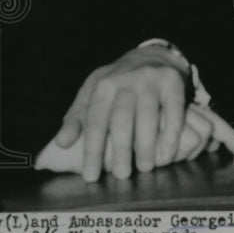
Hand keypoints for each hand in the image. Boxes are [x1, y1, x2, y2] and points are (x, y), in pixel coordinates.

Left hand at [52, 46, 188, 181]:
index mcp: (101, 86)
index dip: (92, 150)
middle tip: (121, 175)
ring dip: (146, 145)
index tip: (90, 176)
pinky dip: (170, 134)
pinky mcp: (172, 82)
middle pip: (121, 120)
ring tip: (145, 168)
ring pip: (147, 116)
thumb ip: (77, 120)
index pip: (94, 122)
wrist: (150, 56)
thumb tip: (60, 144)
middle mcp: (124, 81)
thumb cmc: (116, 85)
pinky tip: (167, 153)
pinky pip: (173, 111)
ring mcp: (149, 80)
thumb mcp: (92, 95)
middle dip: (120, 150)